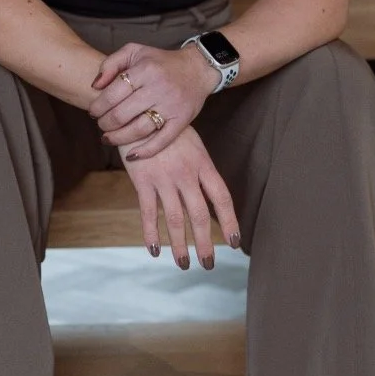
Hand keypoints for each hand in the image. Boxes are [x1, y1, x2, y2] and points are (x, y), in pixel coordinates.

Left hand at [89, 40, 217, 157]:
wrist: (198, 68)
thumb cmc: (161, 61)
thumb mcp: (134, 51)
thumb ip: (111, 63)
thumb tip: (95, 86)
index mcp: (144, 70)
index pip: (112, 94)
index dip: (98, 107)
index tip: (94, 112)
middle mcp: (158, 88)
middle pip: (122, 114)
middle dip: (105, 123)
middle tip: (101, 125)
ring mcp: (171, 106)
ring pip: (139, 130)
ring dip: (118, 138)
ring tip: (109, 138)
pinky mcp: (182, 120)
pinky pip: (162, 140)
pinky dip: (145, 151)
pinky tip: (131, 155)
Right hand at [112, 124, 239, 267]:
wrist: (139, 111)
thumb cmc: (168, 129)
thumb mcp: (192, 144)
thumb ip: (200, 170)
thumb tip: (209, 197)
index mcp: (203, 164)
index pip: (221, 197)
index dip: (229, 221)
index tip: (235, 242)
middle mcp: (186, 174)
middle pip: (199, 215)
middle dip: (205, 243)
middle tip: (208, 264)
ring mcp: (164, 178)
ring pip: (175, 219)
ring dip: (180, 246)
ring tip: (183, 264)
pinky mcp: (142, 181)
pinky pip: (148, 213)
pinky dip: (151, 234)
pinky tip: (154, 251)